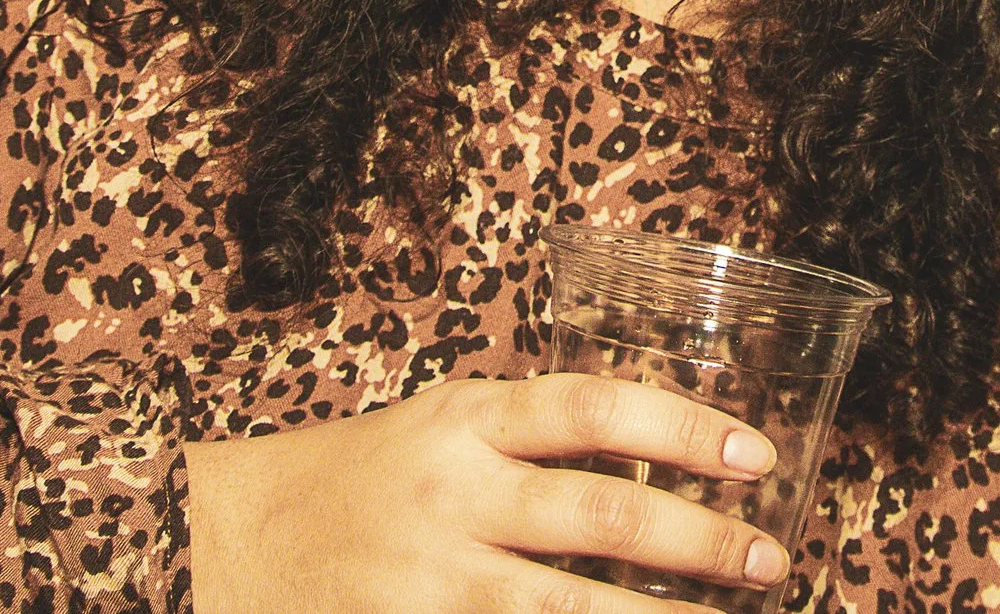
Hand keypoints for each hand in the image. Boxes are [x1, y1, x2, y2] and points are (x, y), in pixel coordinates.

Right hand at [185, 373, 788, 613]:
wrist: (231, 539)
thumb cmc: (362, 476)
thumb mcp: (442, 424)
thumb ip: (532, 435)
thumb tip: (660, 455)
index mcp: (467, 421)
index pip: (594, 406)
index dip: (682, 425)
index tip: (755, 455)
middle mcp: (454, 494)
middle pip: (601, 512)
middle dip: (699, 540)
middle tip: (769, 558)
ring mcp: (432, 578)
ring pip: (567, 610)